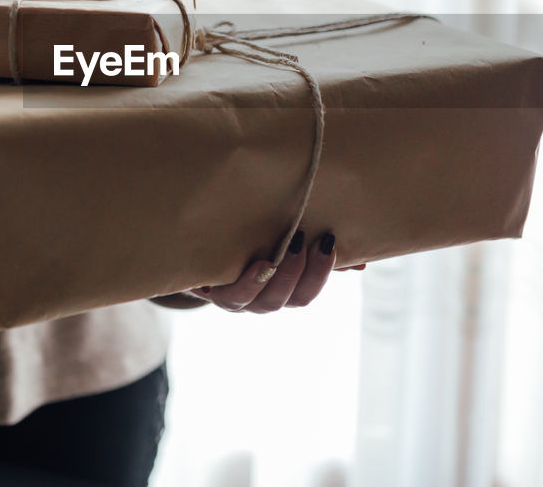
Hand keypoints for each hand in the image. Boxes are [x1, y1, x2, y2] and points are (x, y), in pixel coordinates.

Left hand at [184, 231, 359, 312]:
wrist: (180, 247)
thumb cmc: (236, 244)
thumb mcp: (276, 242)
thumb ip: (314, 251)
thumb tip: (362, 262)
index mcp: (275, 289)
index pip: (306, 294)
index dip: (322, 273)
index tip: (331, 242)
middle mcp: (256, 299)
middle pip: (291, 300)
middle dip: (309, 272)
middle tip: (318, 240)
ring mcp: (232, 299)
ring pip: (265, 301)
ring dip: (284, 275)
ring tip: (293, 245)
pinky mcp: (209, 291)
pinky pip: (232, 296)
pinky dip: (250, 282)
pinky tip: (263, 263)